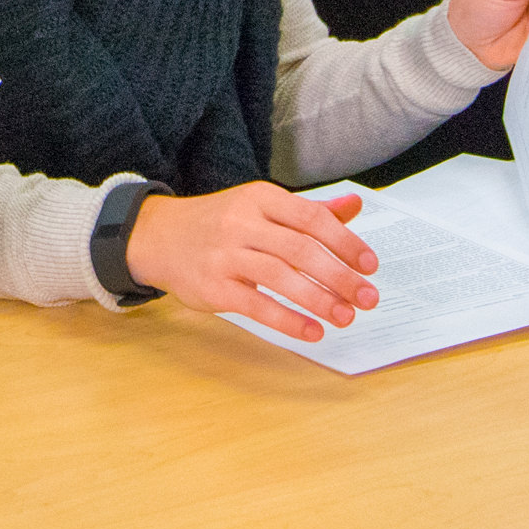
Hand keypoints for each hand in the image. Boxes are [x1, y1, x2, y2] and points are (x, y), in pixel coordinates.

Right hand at [125, 183, 377, 342]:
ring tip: (346, 317)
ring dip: (318, 300)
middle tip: (368, 299)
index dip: (345, 242)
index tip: (370, 266)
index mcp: (260, 198)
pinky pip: (256, 305)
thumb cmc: (221, 223)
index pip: (312, 218)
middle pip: (300, 249)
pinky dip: (288, 320)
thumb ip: (309, 210)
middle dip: (339, 276)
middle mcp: (242, 223)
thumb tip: (354, 205)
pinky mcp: (212, 286)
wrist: (158, 237)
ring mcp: (224, 255)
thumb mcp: (262, 207)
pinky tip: (312, 331)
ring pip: (280, 277)